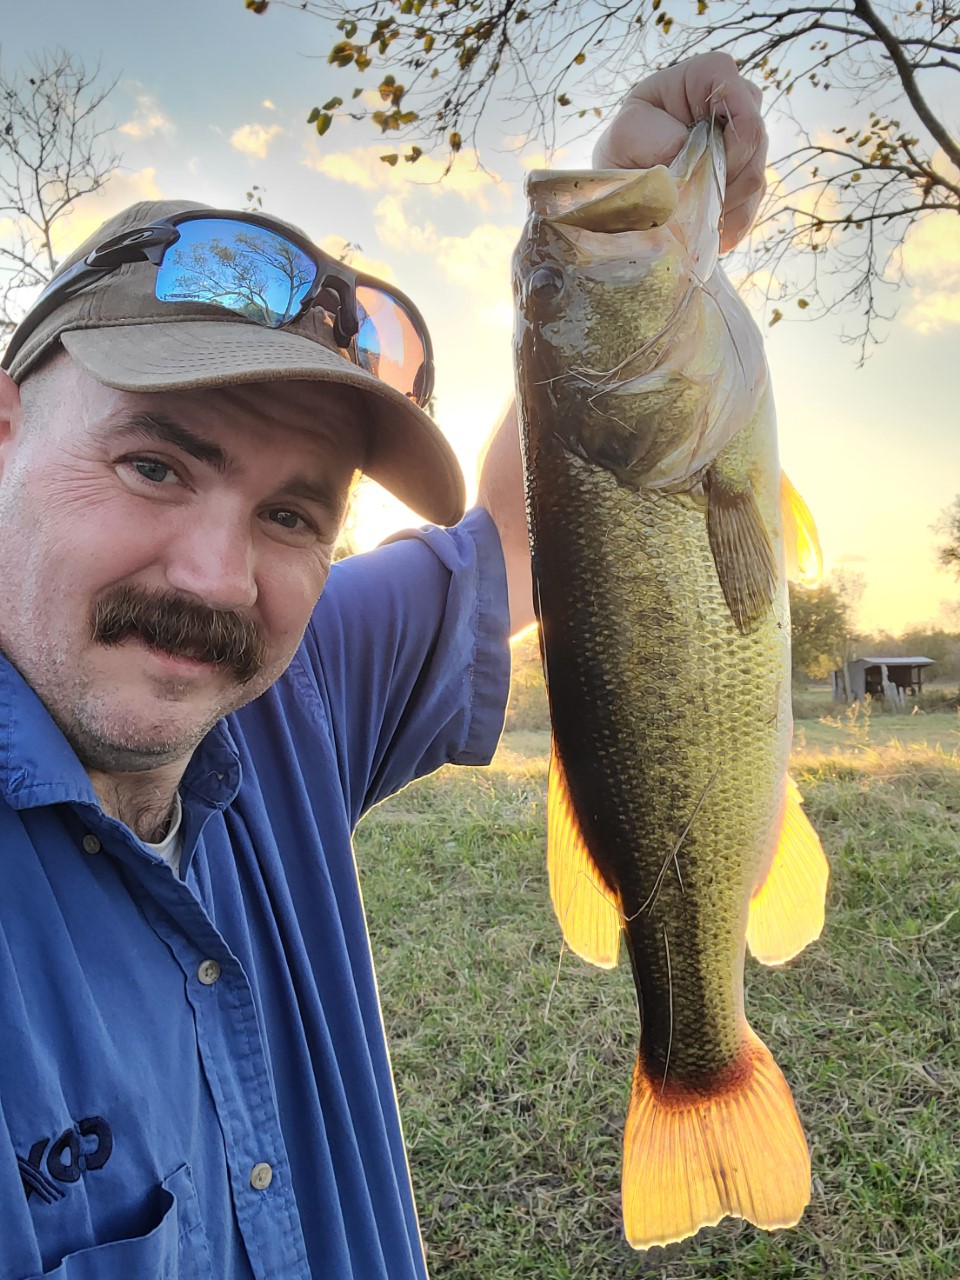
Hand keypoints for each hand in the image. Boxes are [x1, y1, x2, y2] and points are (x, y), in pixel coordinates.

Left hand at [592, 52, 766, 252]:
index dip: (732, 145)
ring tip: (690, 218)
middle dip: (724, 181)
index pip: (744, 106)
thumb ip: (654, 139)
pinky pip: (751, 206)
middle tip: (690, 202)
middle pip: (755, 146)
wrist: (627, 177)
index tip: (701, 171)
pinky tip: (704, 231)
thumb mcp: (626, 133)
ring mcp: (747, 143)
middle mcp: (739, 103)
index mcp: (711, 76)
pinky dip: (728, 225)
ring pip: (756, 180)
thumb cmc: (625, 144)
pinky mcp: (747, 180)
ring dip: (724, 207)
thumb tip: (685, 158)